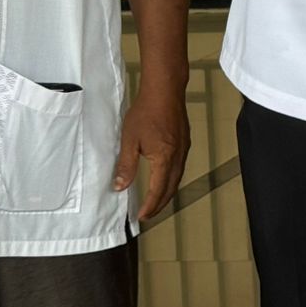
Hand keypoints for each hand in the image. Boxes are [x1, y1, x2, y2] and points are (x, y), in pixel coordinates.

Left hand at [113, 83, 188, 220]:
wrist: (165, 90)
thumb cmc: (145, 113)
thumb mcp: (129, 140)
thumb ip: (126, 165)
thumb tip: (120, 187)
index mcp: (164, 158)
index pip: (159, 189)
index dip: (150, 205)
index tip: (141, 216)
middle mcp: (178, 156)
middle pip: (172, 187)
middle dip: (161, 203)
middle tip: (149, 214)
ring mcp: (184, 148)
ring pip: (178, 177)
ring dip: (168, 192)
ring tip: (157, 201)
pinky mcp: (185, 140)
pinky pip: (180, 166)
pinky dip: (172, 178)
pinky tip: (165, 177)